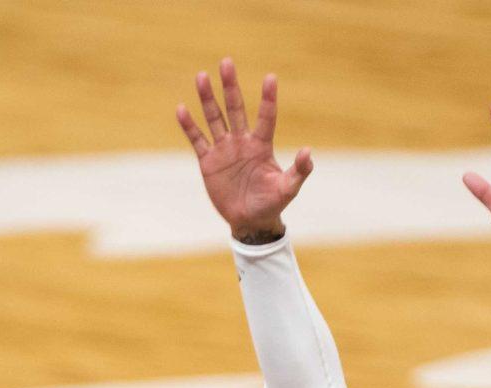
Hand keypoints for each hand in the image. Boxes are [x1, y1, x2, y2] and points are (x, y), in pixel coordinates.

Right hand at [178, 57, 312, 242]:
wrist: (250, 221)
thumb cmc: (272, 203)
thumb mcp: (288, 189)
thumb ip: (299, 171)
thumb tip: (308, 151)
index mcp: (262, 145)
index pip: (266, 117)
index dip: (268, 98)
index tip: (270, 78)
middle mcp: (242, 141)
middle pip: (235, 108)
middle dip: (230, 87)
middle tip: (226, 62)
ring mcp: (224, 149)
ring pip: (214, 118)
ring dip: (208, 99)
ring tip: (201, 76)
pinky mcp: (208, 162)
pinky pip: (197, 140)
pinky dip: (189, 126)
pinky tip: (181, 109)